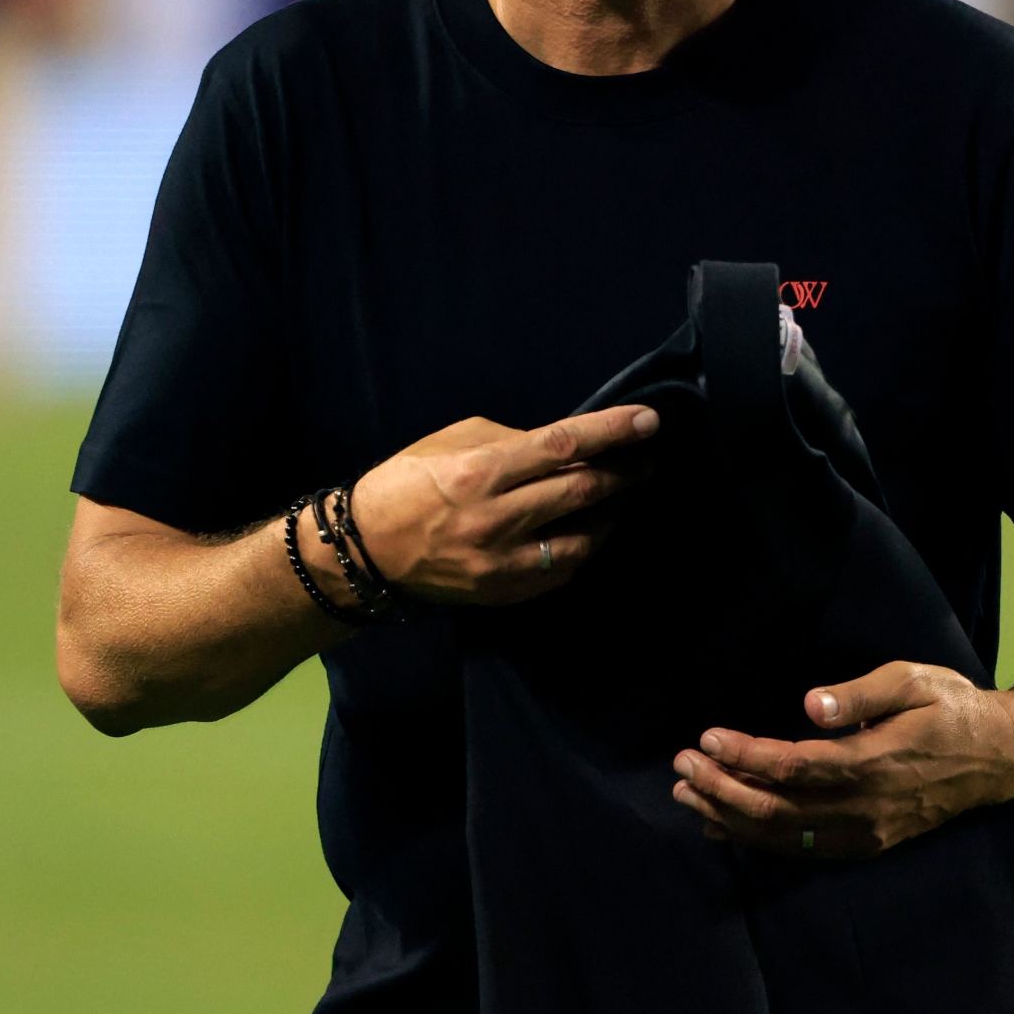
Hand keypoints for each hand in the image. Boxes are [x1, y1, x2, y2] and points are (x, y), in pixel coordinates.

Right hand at [303, 405, 657, 607]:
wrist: (366, 550)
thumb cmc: (409, 482)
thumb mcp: (454, 441)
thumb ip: (513, 441)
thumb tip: (565, 443)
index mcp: (480, 471)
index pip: (562, 446)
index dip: (611, 432)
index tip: (648, 421)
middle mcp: (494, 519)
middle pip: (581, 492)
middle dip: (623, 472)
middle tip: (645, 457)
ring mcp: (500, 562)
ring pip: (582, 537)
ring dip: (612, 513)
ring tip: (622, 493)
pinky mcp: (503, 592)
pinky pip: (562, 569)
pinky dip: (584, 546)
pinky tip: (590, 529)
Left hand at [672, 661, 1013, 859]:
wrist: (998, 756)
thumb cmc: (950, 706)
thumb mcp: (912, 680)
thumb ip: (859, 694)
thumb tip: (808, 704)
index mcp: (876, 763)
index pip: (795, 768)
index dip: (745, 757)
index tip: (706, 739)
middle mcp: (867, 808)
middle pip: (780, 811)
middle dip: (722, 790)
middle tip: (680, 768)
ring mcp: (868, 833)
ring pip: (787, 837)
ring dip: (731, 818)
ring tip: (686, 797)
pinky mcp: (868, 844)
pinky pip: (805, 849)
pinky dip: (759, 841)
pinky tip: (723, 829)